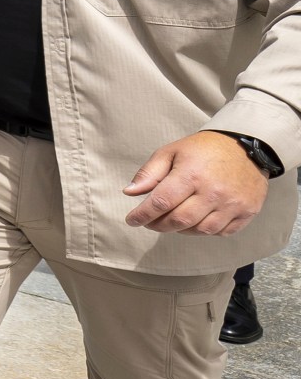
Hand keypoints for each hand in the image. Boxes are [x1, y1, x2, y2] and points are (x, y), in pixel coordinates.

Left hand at [124, 132, 268, 234]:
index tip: (132, 220)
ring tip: (173, 220)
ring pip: (200, 230)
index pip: (161, 203)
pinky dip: (206, 231)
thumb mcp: (171, 152)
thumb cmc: (202, 150)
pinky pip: (222, 232)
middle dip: (159, 225)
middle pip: (179, 221)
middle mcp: (213, 192)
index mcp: (191, 175)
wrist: (245, 146)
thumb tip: (129, 192)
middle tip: (151, 222)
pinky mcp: (248, 211)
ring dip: (181, 230)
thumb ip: (149, 173)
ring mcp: (233, 204)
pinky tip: (197, 221)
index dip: (143, 215)